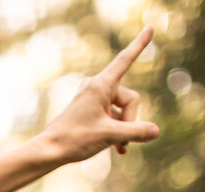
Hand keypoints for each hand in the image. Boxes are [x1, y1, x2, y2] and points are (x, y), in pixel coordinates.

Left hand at [39, 26, 159, 162]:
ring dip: (123, 130)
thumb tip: (155, 131)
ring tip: (119, 148)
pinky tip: (119, 149)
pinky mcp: (91, 109)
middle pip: (129, 99)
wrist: (49, 151)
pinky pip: (112, 117)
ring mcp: (93, 98)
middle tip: (120, 140)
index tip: (150, 27)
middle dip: (129, 121)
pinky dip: (116, 131)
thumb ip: (136, 131)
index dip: (140, 44)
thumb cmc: (74, 139)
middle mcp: (96, 87)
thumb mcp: (110, 135)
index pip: (125, 60)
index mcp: (100, 85)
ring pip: (121, 111)